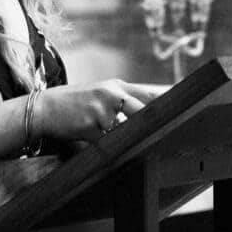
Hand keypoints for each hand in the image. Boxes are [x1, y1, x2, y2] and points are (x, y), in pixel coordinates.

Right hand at [36, 79, 164, 141]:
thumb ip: (124, 100)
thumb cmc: (75, 103)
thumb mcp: (100, 94)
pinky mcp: (91, 126)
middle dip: (156, 123)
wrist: (43, 108)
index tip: (187, 108)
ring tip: (130, 139)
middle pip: (146, 110)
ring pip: (130, 127)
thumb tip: (149, 112)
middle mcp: (112, 94)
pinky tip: (107, 144)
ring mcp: (102, 109)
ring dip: (131, 136)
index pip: (151, 94)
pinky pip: (110, 141)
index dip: (170, 102)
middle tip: (169, 133)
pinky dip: (112, 145)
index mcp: (117, 86)